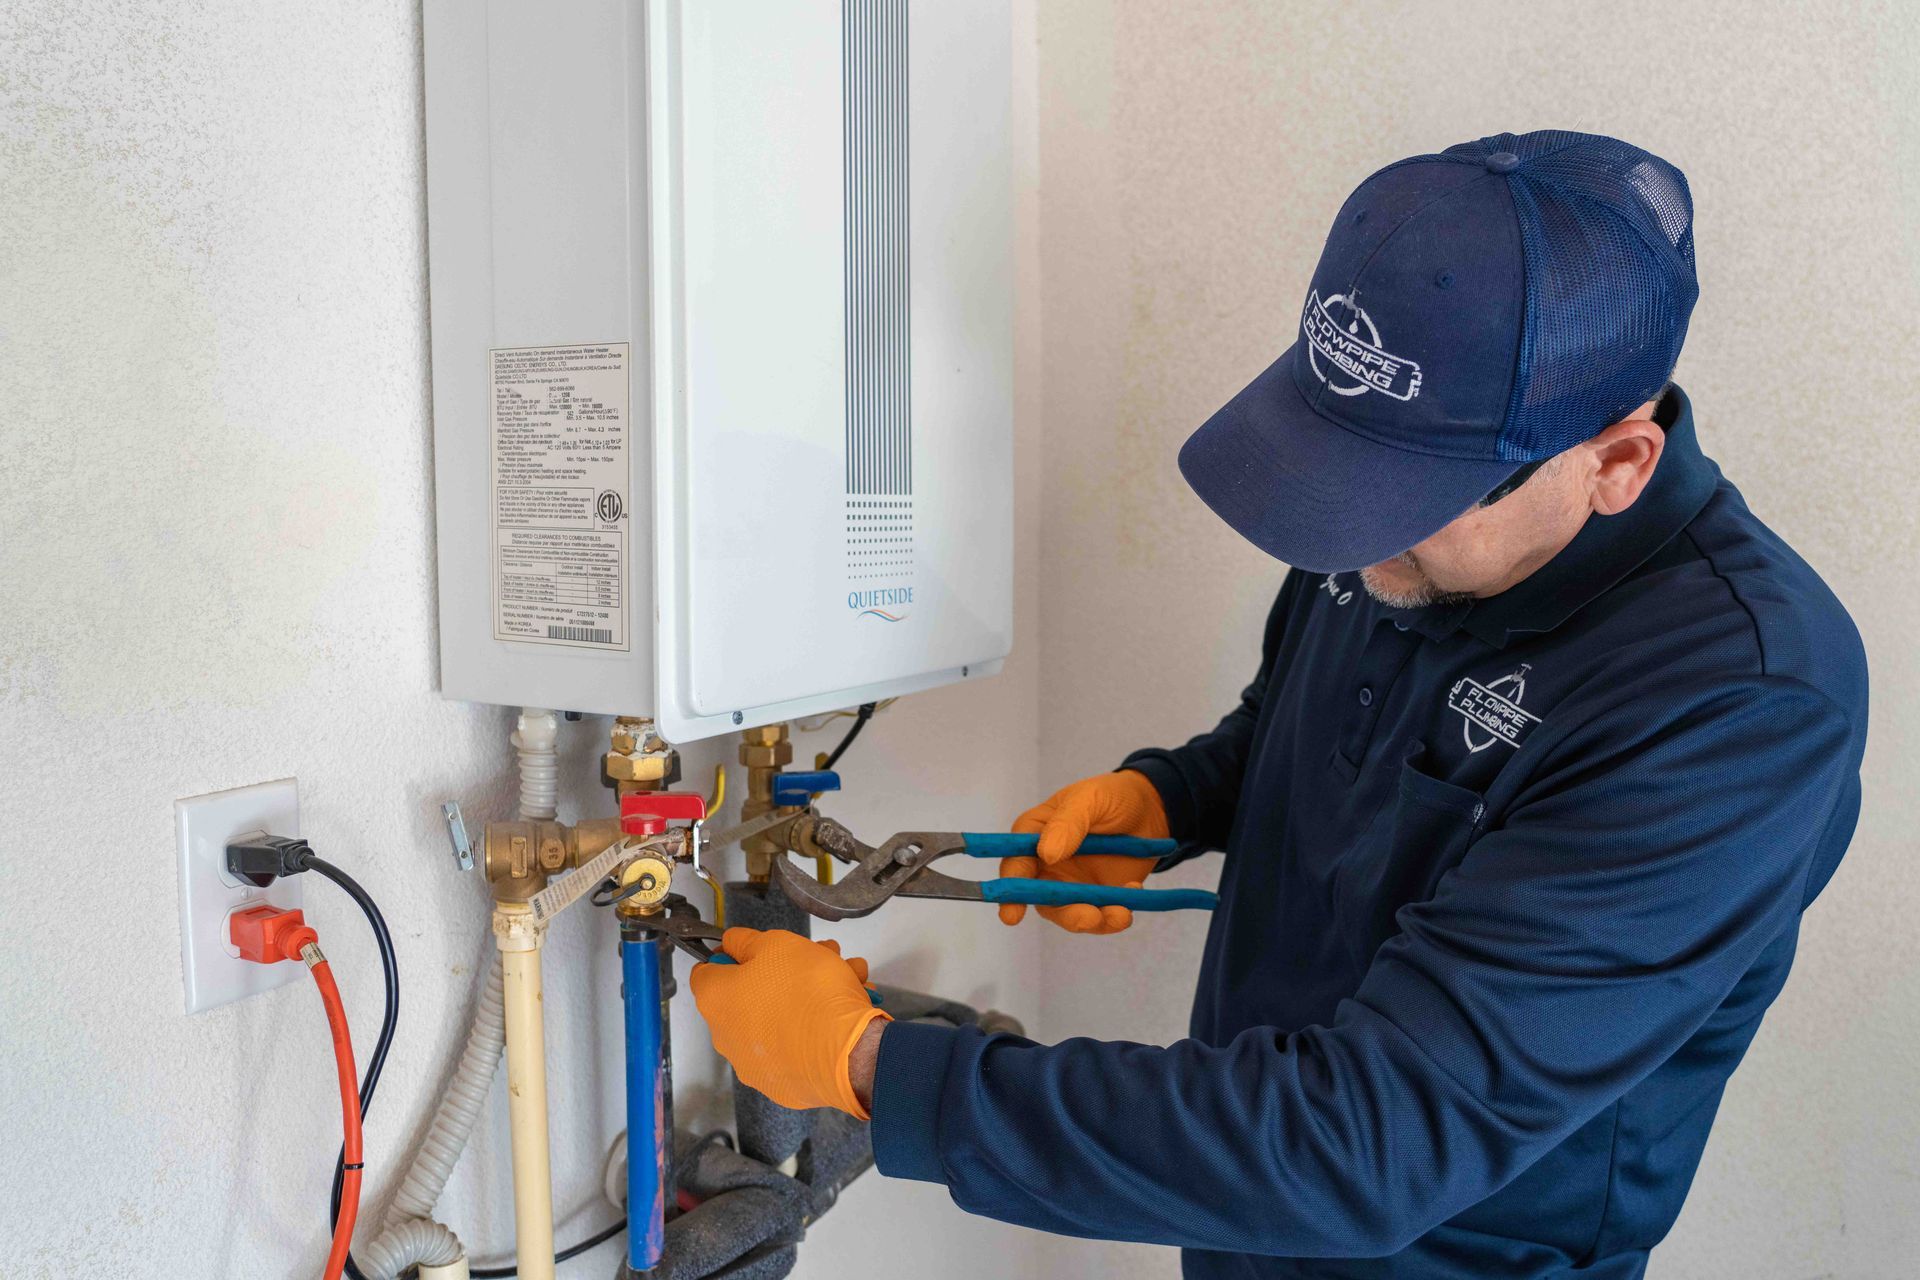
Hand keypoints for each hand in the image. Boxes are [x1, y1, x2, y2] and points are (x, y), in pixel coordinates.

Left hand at [689, 928, 891, 1117]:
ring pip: (778, 1019)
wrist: (847, 1052)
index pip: (706, 970)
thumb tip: (732, 945)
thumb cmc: (806, 989)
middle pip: (750, 994)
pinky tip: (846, 1012)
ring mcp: (754, 1066)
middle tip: (820, 957)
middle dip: (785, 972)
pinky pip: (795, 1047)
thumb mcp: (776, 943)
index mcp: (715, 1001)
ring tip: (848, 980)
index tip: (760, 948)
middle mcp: (726, 1037)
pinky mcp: (783, 1086)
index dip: (731, 953)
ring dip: (807, 996)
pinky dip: (814, 1028)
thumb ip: (746, 940)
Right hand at [1002, 769, 1170, 933]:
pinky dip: (1116, 914)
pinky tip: (1134, 890)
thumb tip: (1046, 853)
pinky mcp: (1098, 898)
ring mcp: (1073, 886)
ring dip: (1094, 920)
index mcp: (1034, 836)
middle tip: (1088, 918)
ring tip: (1120, 914)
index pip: (1016, 864)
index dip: (1011, 889)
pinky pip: (1102, 917)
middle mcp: (1047, 866)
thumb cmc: (1110, 796)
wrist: (1149, 810)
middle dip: (1065, 915)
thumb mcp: (1089, 798)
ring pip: (1072, 914)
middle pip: (1042, 899)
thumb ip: (1068, 822)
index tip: (1012, 915)